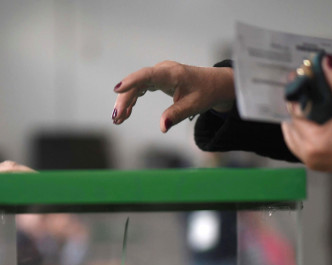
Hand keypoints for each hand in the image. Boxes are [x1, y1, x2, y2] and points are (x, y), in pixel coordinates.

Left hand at [0, 160, 34, 239]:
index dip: (21, 175)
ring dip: (22, 177)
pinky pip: (2, 181)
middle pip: (8, 169)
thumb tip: (0, 207)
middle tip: (44, 185)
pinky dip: (15, 183)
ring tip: (38, 188)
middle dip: (27, 174)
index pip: (3, 174)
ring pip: (6, 173)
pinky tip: (24, 192)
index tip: (36, 183)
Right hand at [112, 61, 234, 131]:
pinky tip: (127, 113)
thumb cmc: (206, 92)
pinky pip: (141, 88)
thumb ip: (177, 115)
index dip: (131, 81)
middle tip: (116, 118)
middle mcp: (163, 71)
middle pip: (138, 84)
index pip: (148, 75)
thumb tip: (162, 127)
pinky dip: (133, 100)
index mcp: (172, 73)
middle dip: (125, 100)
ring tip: (118, 119)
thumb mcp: (194, 106)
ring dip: (126, 102)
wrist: (215, 84)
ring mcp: (159, 74)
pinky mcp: (158, 80)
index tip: (117, 89)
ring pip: (137, 86)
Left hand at [281, 54, 331, 178]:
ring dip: (297, 121)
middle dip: (294, 107)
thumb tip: (325, 61)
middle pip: (290, 126)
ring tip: (305, 103)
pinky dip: (302, 133)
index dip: (295, 93)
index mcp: (312, 141)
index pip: (295, 113)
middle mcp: (307, 154)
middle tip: (301, 90)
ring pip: (293, 138)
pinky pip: (301, 146)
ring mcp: (312, 162)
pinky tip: (310, 119)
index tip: (296, 77)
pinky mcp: (318, 164)